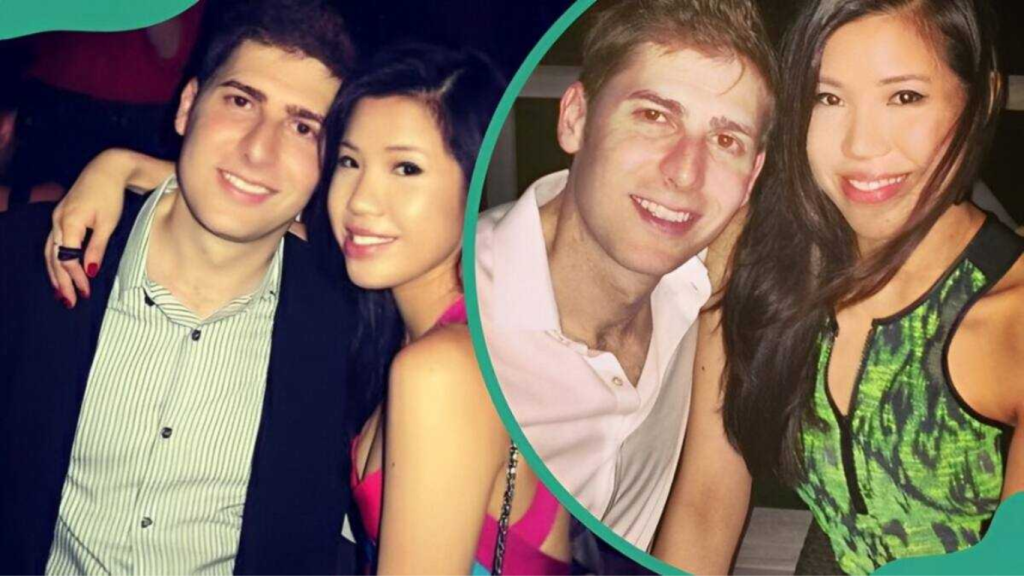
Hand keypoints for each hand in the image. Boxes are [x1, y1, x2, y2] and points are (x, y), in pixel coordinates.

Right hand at [45, 150, 130, 306]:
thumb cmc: (111, 195)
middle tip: (70, 302)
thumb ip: (97, 248)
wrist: (107, 169)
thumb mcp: (108, 223)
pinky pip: (53, 243)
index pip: (67, 258)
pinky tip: (59, 271)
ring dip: (54, 274)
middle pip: (54, 258)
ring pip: (50, 252)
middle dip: (62, 282)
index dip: (76, 277)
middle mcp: (57, 221)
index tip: (86, 293)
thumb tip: (89, 272)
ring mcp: (56, 218)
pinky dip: (55, 260)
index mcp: (69, 222)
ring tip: (61, 294)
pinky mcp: (61, 217)